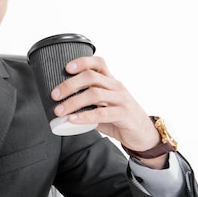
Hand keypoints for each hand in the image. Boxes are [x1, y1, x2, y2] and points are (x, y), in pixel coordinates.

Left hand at [51, 56, 165, 168]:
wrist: (143, 134)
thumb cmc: (119, 118)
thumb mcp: (102, 106)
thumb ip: (85, 103)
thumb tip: (60, 104)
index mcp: (110, 81)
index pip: (98, 63)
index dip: (82, 62)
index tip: (66, 68)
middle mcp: (116, 87)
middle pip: (91, 77)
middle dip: (70, 84)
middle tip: (54, 95)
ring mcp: (121, 100)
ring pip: (95, 94)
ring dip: (73, 102)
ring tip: (59, 110)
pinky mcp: (124, 115)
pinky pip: (102, 114)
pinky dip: (84, 116)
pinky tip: (72, 119)